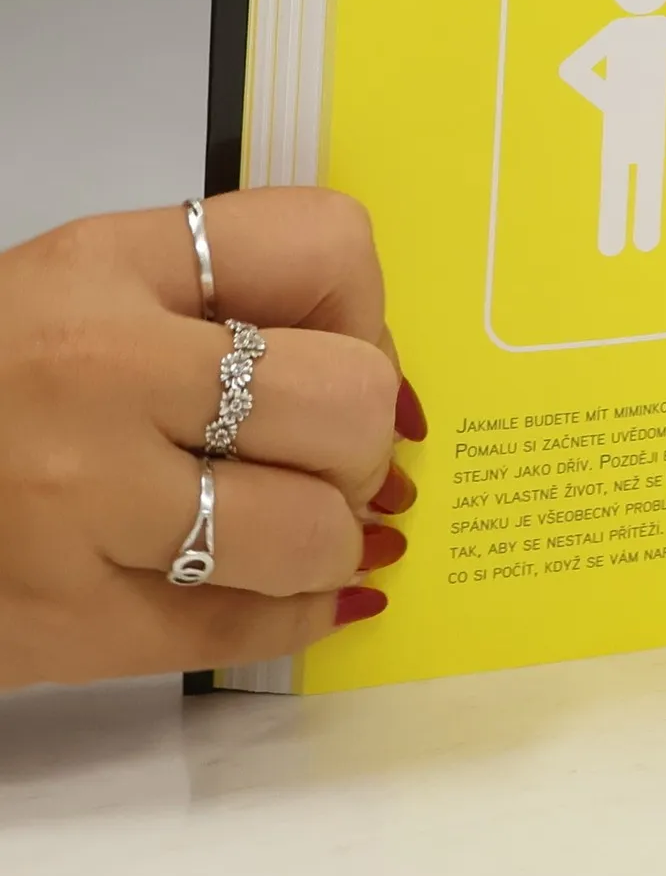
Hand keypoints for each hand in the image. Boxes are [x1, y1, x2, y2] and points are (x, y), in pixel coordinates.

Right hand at [0, 189, 422, 689]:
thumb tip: (394, 398)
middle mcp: (97, 372)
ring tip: (296, 529)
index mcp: (106, 265)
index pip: (330, 247)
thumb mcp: (87, 288)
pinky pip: (245, 627)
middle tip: (323, 456)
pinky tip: (311, 593)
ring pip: (313, 528)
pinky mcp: (61, 619)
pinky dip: (303, 614)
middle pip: (350, 400)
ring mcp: (77, 502)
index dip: (365, 310)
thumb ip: (229, 306)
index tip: (342, 348)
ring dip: (330, 538)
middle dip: (361, 440)